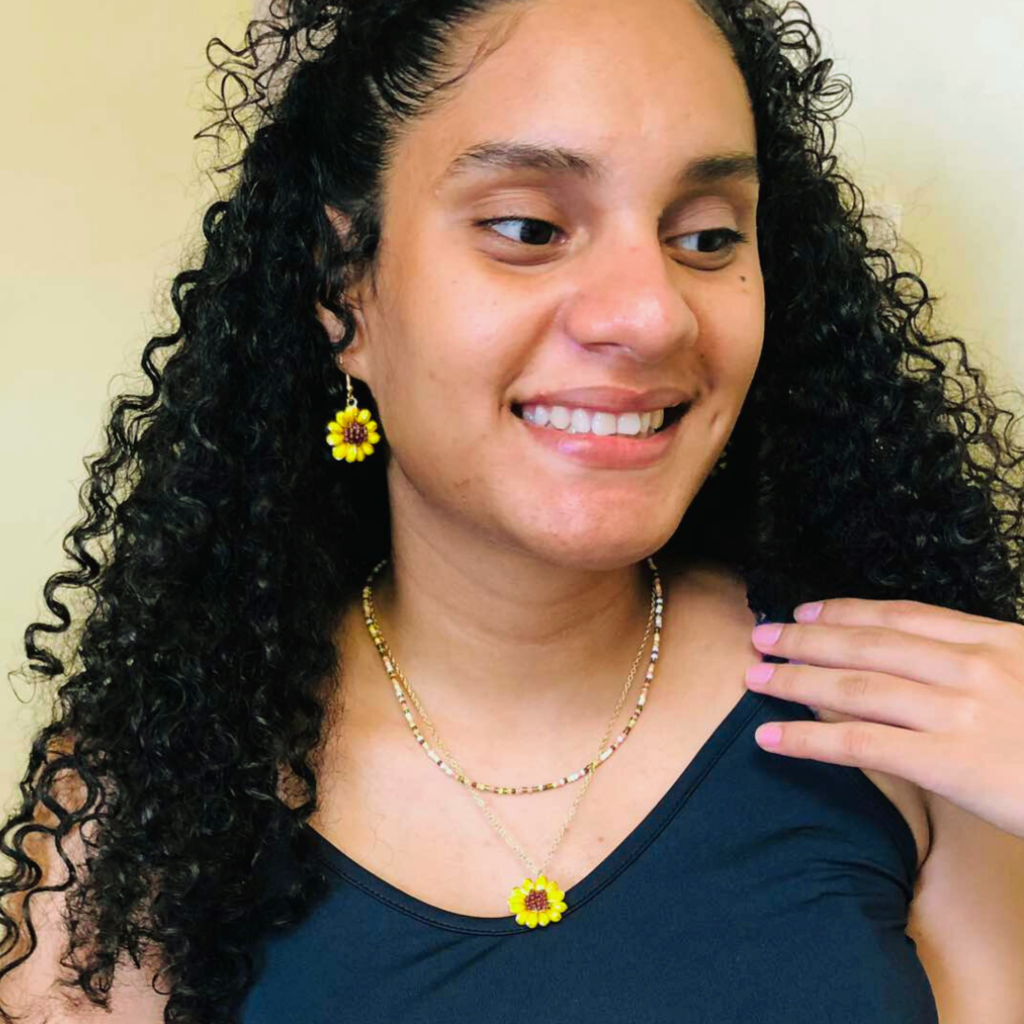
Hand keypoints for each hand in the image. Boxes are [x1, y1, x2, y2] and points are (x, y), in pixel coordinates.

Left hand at [745, 598, 1023, 838]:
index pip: (904, 616)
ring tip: (753, 676)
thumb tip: (930, 664)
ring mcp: (961, 712)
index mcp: (998, 640)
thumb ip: (987, 665)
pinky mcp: (952, 763)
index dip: (846, 610)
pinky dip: (808, 738)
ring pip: (855, 685)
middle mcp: (973, 666)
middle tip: (761, 635)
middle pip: (868, 643)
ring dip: (795, 679)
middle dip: (807, 637)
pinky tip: (771, 736)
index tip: (806, 609)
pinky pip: (860, 744)